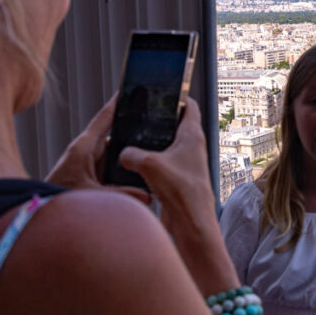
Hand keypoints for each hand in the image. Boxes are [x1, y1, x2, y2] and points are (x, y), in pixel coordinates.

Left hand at [46, 95, 149, 203]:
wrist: (37, 216)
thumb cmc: (55, 200)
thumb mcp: (92, 196)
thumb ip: (122, 195)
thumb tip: (148, 196)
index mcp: (83, 147)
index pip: (104, 118)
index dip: (117, 103)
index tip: (129, 89)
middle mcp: (85, 152)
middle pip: (114, 136)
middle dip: (132, 134)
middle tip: (155, 129)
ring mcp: (86, 164)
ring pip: (114, 155)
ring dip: (128, 158)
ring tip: (150, 160)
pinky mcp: (87, 177)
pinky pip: (110, 169)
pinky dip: (122, 172)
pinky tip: (137, 179)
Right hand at [118, 99, 218, 244]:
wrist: (191, 223)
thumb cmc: (181, 191)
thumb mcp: (149, 164)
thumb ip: (131, 153)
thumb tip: (123, 154)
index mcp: (192, 136)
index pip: (189, 106)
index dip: (178, 96)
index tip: (162, 91)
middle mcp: (192, 148)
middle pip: (176, 125)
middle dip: (159, 120)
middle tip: (139, 115)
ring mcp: (186, 164)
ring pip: (167, 146)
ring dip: (152, 143)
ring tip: (131, 139)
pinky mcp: (178, 180)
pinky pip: (162, 164)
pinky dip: (150, 162)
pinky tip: (133, 165)